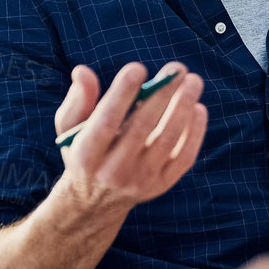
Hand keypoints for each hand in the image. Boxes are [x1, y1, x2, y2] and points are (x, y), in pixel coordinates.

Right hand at [56, 61, 206, 206]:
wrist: (95, 200)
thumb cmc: (84, 151)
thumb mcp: (70, 129)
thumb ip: (77, 100)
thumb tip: (83, 71)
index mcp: (86, 155)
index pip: (105, 122)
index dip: (122, 94)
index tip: (137, 68)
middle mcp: (113, 171)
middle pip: (142, 128)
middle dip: (161, 94)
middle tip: (177, 68)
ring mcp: (140, 180)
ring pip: (167, 140)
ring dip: (183, 108)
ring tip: (193, 81)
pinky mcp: (161, 185)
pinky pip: (184, 157)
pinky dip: (194, 132)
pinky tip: (198, 108)